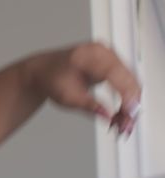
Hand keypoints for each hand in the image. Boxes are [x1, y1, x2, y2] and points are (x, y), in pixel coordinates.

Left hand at [25, 41, 140, 135]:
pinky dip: (127, 97)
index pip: (115, 74)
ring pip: (131, 81)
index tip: (129, 113)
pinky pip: (127, 80)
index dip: (126, 95)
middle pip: (127, 78)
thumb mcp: (67, 97)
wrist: (45, 71)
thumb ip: (89, 106)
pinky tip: (123, 112)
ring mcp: (109, 54)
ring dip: (130, 103)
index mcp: (88, 56)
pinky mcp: (113, 61)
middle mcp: (102, 51)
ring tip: (123, 123)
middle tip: (126, 126)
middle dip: (130, 105)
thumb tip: (108, 116)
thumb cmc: (52, 80)